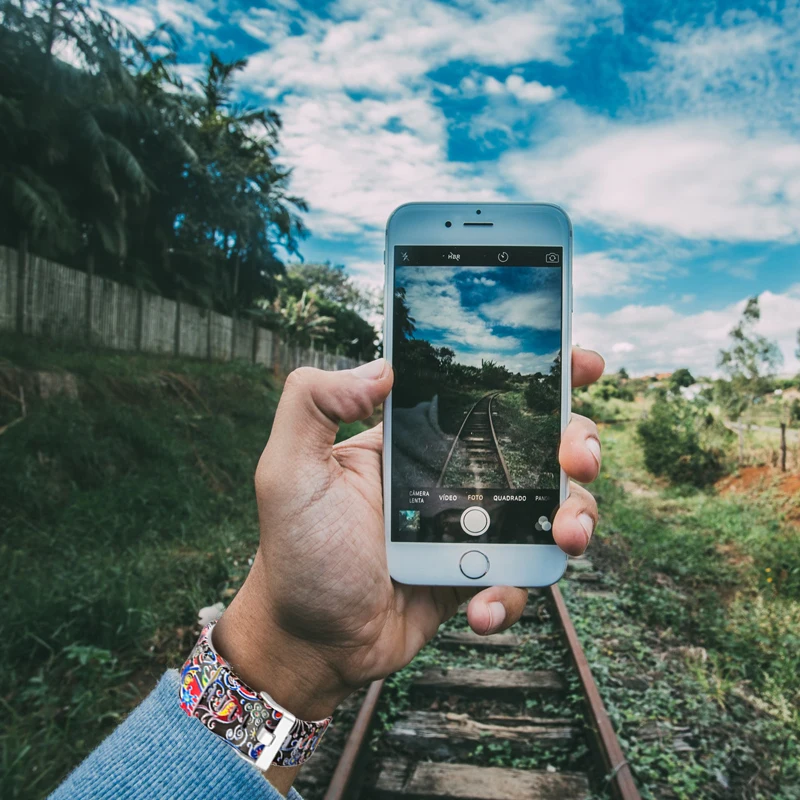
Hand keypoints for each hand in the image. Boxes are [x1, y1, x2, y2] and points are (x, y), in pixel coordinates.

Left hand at [213, 348, 603, 726]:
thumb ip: (313, 403)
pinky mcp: (480, 577)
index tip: (579, 363)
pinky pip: (523, 577)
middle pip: (540, 445)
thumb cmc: (297, 551)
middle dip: (578, 443)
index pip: (483, 394)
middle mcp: (454, 478)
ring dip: (576, 517)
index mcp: (418, 441)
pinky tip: (479, 605)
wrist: (311, 640)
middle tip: (577, 459)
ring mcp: (472, 529)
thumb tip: (382, 367)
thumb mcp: (289, 470)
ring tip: (565, 536)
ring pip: (551, 508)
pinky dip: (513, 592)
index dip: (538, 375)